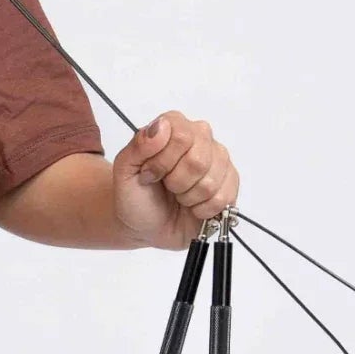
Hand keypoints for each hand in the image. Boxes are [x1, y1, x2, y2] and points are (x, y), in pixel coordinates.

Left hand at [110, 111, 239, 250]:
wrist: (146, 227)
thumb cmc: (136, 197)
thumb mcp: (124, 171)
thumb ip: (139, 145)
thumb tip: (161, 126)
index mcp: (174, 126)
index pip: (181, 136)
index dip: (163, 163)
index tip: (149, 174)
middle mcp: (200, 137)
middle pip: (198, 160)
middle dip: (176, 182)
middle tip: (166, 187)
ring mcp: (218, 159)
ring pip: (211, 181)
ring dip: (188, 197)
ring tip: (178, 196)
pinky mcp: (230, 182)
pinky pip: (223, 197)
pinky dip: (202, 209)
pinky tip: (193, 206)